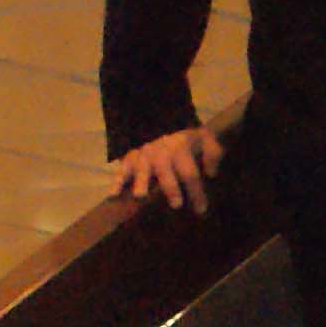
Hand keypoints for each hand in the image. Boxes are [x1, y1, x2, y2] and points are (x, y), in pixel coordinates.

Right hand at [109, 124, 223, 214]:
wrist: (157, 116)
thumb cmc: (184, 134)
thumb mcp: (204, 137)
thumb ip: (212, 154)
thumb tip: (212, 174)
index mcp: (182, 150)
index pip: (190, 174)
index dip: (196, 193)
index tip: (201, 210)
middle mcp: (162, 155)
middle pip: (167, 174)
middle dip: (171, 189)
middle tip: (176, 204)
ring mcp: (143, 156)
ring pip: (141, 171)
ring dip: (141, 183)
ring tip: (141, 196)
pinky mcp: (128, 158)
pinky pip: (121, 170)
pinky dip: (116, 181)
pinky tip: (113, 194)